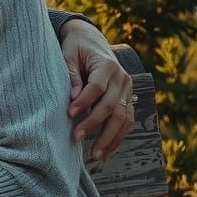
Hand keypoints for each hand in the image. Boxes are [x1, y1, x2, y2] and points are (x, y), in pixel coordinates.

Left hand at [60, 18, 133, 160]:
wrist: (91, 40)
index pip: (96, 87)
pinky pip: (127, 121)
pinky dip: (117, 137)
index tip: (68, 115)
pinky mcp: (128, 98)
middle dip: (94, 125)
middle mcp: (122, 78)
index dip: (83, 102)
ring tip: (95, 156)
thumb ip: (71, 75)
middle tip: (76, 138)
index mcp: (106, 65)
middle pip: (112, 106)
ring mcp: (128, 89)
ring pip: (123, 118)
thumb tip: (73, 99)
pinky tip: (106, 151)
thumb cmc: (75, 48)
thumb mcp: (68, 55)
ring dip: (109, 138)